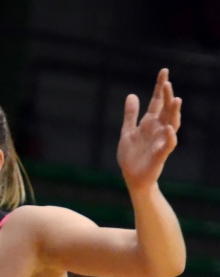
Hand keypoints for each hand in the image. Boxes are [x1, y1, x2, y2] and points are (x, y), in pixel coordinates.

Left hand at [117, 68, 180, 191]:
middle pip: (166, 109)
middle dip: (167, 96)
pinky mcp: (161, 154)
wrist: (132, 178)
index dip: (160, 87)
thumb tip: (131, 95)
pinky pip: (168, 144)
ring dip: (174, 112)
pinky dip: (169, 136)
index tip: (164, 71)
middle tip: (167, 82)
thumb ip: (130, 115)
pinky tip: (168, 128)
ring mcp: (161, 140)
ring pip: (172, 123)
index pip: (157, 101)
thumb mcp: (127, 132)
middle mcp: (158, 129)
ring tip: (176, 99)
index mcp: (149, 122)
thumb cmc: (131, 156)